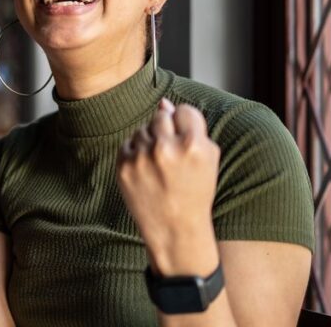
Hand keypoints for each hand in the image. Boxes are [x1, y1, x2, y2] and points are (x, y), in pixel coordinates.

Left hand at [117, 98, 220, 274]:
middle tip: (172, 155)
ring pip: (142, 129)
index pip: (184, 110)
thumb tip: (163, 103)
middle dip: (166, 131)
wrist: (175, 228)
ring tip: (160, 166)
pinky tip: (147, 172)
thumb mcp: (207, 159)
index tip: (186, 141)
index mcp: (193, 145)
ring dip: (150, 142)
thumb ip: (191, 127)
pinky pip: (128, 143)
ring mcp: (141, 158)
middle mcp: (165, 149)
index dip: (186, 125)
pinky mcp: (123, 166)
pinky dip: (136, 153)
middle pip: (160, 116)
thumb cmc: (195, 192)